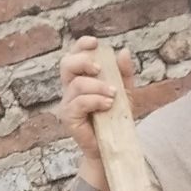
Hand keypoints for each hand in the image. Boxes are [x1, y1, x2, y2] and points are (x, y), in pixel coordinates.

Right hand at [58, 35, 134, 164]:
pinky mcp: (68, 118)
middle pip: (66, 64)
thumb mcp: (124, 93)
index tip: (95, 42)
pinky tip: (108, 104)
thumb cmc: (115, 119)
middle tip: (100, 69)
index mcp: (80, 78)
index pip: (74, 55)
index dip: (81, 45)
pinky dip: (96, 100)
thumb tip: (123, 52)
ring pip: (77, 84)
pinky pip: (80, 102)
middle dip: (83, 61)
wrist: (112, 147)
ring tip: (113, 95)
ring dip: (98, 86)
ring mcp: (67, 104)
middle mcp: (69, 89)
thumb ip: (124, 74)